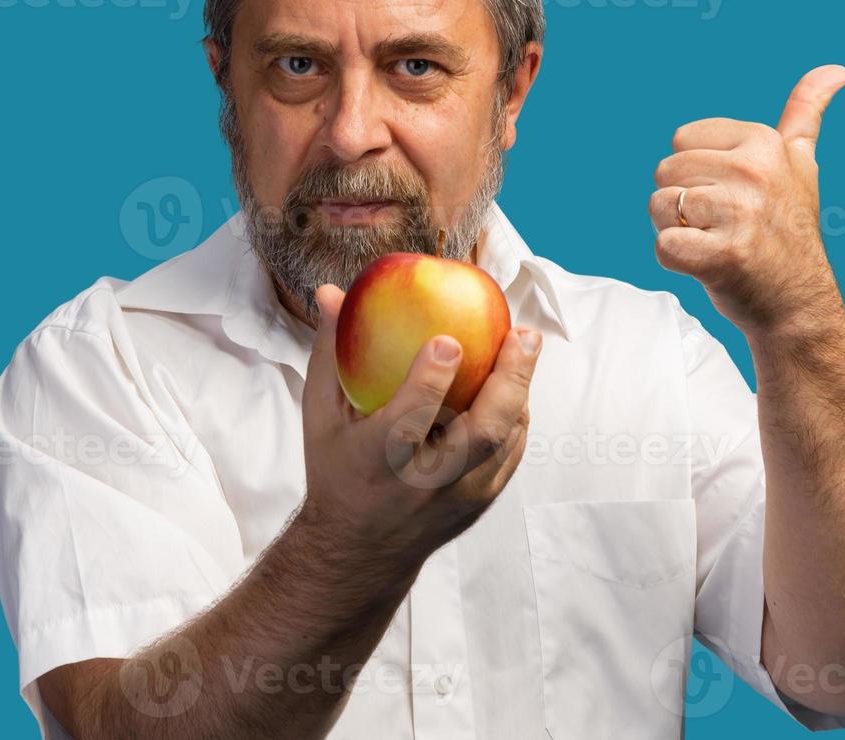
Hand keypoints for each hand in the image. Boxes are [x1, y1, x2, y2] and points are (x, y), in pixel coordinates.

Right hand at [298, 283, 542, 564]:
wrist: (358, 552)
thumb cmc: (336, 470)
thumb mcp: (320, 417)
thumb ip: (329, 354)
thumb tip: (330, 292)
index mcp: (377, 461)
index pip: (408, 420)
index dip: (431, 381)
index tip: (449, 340)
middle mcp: (422, 485)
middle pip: (480, 433)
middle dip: (509, 380)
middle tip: (523, 335)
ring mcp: (457, 498)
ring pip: (504, 442)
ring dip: (520, 392)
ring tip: (525, 346)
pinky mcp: (479, 504)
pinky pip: (510, 454)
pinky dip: (517, 416)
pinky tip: (518, 383)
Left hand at [650, 65, 844, 335]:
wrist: (798, 304)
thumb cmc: (790, 229)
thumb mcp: (802, 164)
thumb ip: (807, 112)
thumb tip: (837, 69)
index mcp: (764, 142)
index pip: (682, 140)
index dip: (697, 173)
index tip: (734, 196)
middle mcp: (754, 172)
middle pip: (665, 171)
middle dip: (682, 203)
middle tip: (724, 225)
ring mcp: (740, 215)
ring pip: (658, 207)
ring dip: (678, 232)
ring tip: (718, 244)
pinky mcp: (723, 257)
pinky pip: (663, 247)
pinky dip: (677, 262)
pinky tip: (710, 267)